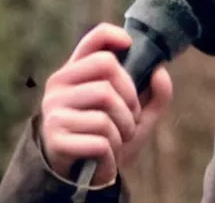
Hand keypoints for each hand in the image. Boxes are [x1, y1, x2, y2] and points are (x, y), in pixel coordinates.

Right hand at [40, 23, 172, 185]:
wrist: (84, 178)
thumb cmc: (110, 135)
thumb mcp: (138, 113)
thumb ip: (156, 93)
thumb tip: (159, 71)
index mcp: (77, 71)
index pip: (94, 38)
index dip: (115, 35)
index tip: (130, 46)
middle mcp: (60, 84)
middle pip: (107, 65)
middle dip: (130, 95)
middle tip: (132, 118)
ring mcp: (54, 109)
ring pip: (105, 100)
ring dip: (124, 126)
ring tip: (120, 139)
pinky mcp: (55, 137)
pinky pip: (99, 135)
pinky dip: (113, 150)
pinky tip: (106, 156)